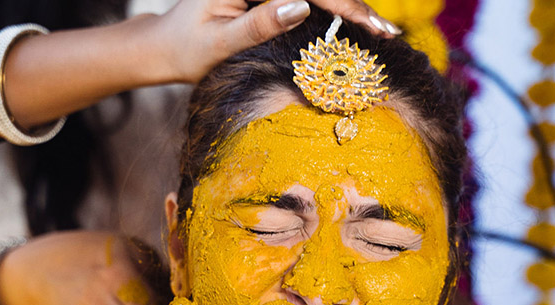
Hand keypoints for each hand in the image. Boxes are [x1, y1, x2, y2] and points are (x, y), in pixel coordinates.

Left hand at [151, 0, 399, 82]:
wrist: (166, 47)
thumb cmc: (187, 51)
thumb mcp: (220, 45)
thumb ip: (259, 24)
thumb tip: (301, 5)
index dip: (344, 4)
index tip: (375, 27)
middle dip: (353, 4)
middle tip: (388, 33)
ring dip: (346, 4)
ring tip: (378, 28)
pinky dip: (330, 6)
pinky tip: (353, 19)